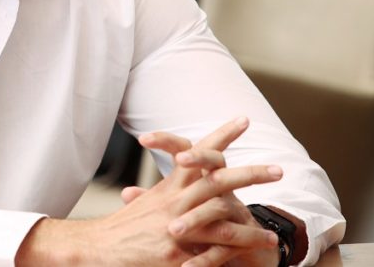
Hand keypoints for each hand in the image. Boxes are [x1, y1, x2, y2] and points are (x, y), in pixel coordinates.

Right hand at [15, 117, 280, 265]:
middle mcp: (174, 202)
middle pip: (217, 180)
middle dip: (250, 174)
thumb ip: (163, 195)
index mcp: (168, 188)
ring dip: (250, 222)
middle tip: (278, 169)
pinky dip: (235, 252)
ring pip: (219, 215)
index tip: (242, 120)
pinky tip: (253, 256)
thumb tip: (180, 182)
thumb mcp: (144, 206)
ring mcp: (175, 226)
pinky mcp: (175, 252)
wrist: (95, 248)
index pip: (197, 153)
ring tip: (274, 233)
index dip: (220, 136)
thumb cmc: (121, 229)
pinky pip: (212, 250)